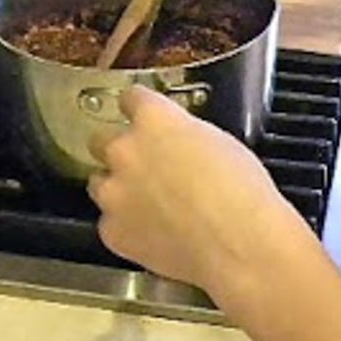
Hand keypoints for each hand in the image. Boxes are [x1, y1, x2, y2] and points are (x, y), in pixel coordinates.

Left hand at [87, 85, 289, 300]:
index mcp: (155, 119)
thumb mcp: (219, 141)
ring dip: (119, 188)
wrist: (237, 242)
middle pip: (102, 140)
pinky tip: (154, 231)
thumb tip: (177, 143)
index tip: (139, 111)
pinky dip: (127, 226)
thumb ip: (184, 134)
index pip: (131, 98)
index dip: (138, 106)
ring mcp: (114, 193)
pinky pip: (111, 223)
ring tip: (150, 203)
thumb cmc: (240, 191)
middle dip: (121, 150)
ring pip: (100, 183)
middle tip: (146, 164)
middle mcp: (125, 151)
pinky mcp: (113, 231)